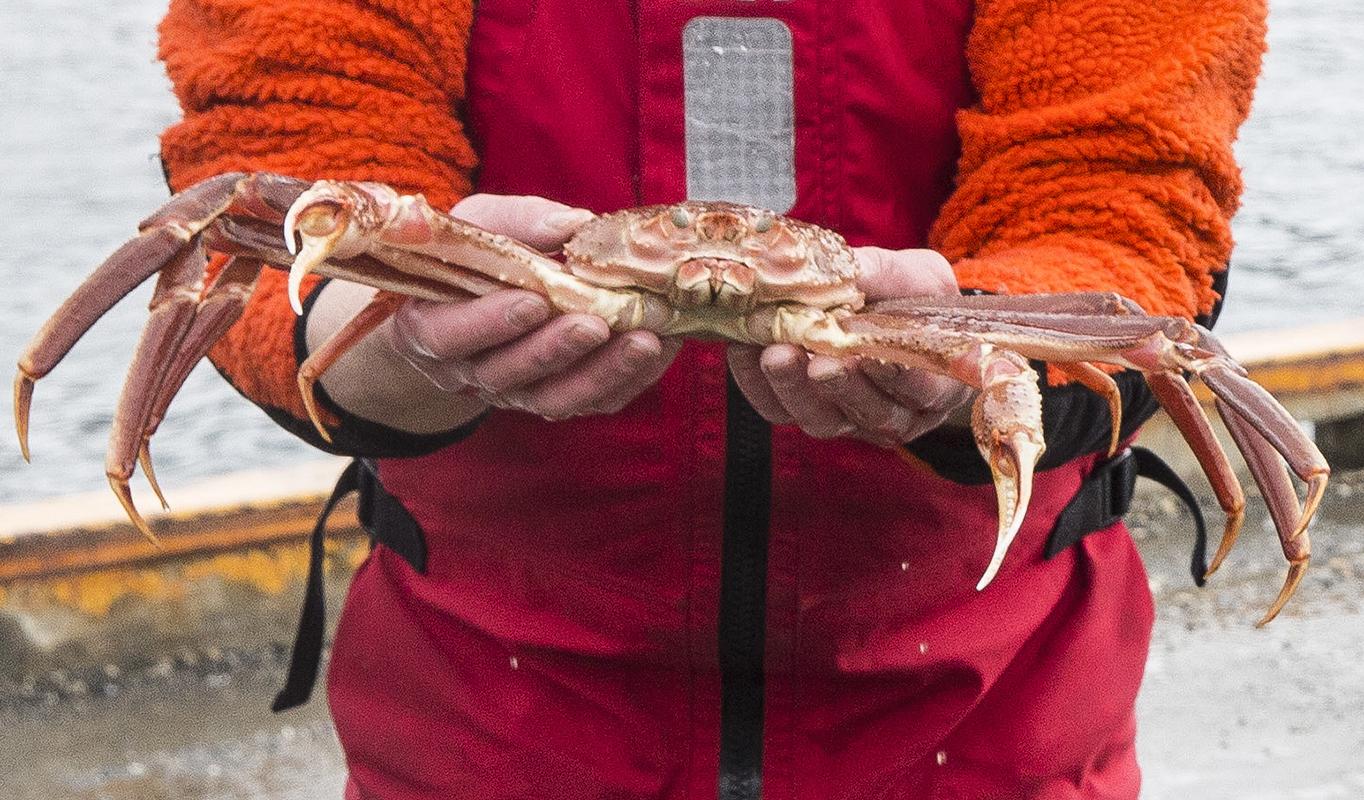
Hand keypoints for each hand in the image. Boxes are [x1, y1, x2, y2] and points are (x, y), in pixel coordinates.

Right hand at [379, 194, 682, 421]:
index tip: (533, 301)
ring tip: (644, 340)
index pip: (450, 336)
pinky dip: (629, 380)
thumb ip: (518, 222)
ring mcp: (514, 393)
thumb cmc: (474, 259)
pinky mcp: (556, 400)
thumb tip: (574, 222)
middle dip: (556, 349)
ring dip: (602, 372)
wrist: (476, 307)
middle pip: (509, 373)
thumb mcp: (480, 225)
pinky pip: (592, 402)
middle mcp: (470, 371)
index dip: (490, 323)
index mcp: (430, 328)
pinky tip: (660, 349)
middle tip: (597, 323)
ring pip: (554, 399)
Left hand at [727, 246, 971, 445]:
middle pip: (871, 414)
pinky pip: (777, 408)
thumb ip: (891, 277)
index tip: (874, 357)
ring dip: (796, 388)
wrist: (877, 303)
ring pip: (821, 419)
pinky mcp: (803, 410)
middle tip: (819, 362)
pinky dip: (757, 383)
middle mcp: (894, 413)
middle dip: (841, 387)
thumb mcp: (916, 274)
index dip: (902, 379)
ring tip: (776, 353)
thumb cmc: (913, 295)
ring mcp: (846, 418)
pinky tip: (745, 350)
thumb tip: (852, 270)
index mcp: (934, 384)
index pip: (924, 392)